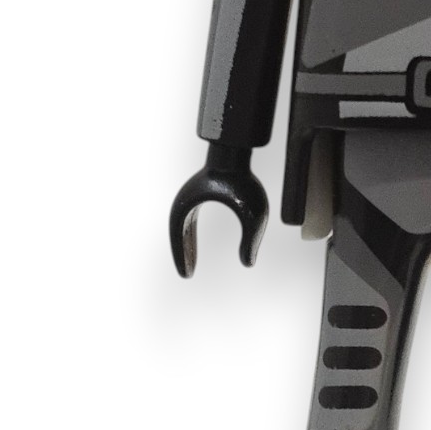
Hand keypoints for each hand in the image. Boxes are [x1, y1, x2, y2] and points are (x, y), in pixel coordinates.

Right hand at [168, 144, 268, 274]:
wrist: (237, 155)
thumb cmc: (243, 182)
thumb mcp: (252, 215)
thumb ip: (251, 240)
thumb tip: (248, 263)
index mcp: (190, 205)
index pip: (179, 236)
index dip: (182, 256)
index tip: (187, 274)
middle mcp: (186, 201)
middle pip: (178, 234)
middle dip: (183, 255)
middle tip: (187, 274)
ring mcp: (191, 197)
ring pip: (182, 229)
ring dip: (185, 247)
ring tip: (190, 266)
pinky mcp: (198, 195)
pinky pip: (189, 222)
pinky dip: (189, 238)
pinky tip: (193, 250)